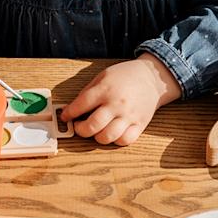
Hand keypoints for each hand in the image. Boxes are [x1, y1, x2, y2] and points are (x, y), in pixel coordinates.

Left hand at [59, 54, 181, 145]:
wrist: (152, 78)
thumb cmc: (125, 76)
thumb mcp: (103, 76)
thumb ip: (88, 93)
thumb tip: (72, 109)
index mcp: (105, 89)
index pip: (81, 105)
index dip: (69, 113)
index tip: (65, 117)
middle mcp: (116, 104)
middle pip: (92, 126)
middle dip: (80, 130)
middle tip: (78, 126)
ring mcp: (129, 116)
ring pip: (108, 137)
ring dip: (96, 137)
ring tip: (95, 130)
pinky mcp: (140, 125)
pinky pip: (125, 140)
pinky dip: (115, 141)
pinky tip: (111, 133)